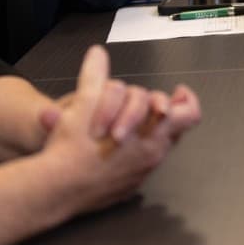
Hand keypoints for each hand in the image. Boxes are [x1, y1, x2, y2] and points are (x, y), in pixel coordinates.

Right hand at [40, 46, 201, 213]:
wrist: (55, 191)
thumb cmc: (71, 149)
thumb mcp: (82, 105)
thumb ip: (94, 77)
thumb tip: (97, 53)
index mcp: (152, 135)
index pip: (189, 115)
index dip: (187, 100)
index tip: (178, 90)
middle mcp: (152, 156)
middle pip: (177, 129)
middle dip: (167, 112)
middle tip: (154, 103)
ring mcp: (141, 173)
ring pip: (159, 146)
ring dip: (150, 130)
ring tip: (130, 119)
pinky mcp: (128, 187)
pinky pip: (142, 164)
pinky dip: (136, 150)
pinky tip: (117, 143)